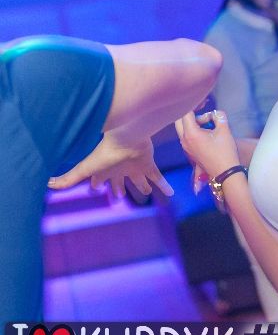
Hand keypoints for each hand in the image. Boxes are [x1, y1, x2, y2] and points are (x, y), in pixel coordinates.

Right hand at [48, 134, 172, 197]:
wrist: (127, 138)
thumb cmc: (106, 152)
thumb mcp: (86, 168)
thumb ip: (69, 178)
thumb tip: (49, 184)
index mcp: (105, 170)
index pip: (100, 179)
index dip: (98, 184)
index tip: (96, 188)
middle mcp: (120, 169)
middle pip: (120, 181)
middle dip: (120, 188)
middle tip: (120, 196)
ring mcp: (135, 167)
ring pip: (139, 179)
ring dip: (143, 186)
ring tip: (148, 192)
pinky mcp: (148, 165)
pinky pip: (158, 178)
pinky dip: (164, 186)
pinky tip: (171, 193)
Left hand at [175, 110, 239, 180]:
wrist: (226, 173)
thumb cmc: (225, 152)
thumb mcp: (225, 130)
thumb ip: (219, 116)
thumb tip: (216, 113)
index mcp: (191, 134)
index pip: (186, 112)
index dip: (195, 104)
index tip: (205, 102)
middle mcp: (184, 140)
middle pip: (179, 120)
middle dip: (190, 112)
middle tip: (202, 108)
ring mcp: (185, 147)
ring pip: (182, 128)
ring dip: (193, 122)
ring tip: (209, 123)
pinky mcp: (189, 152)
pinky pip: (187, 136)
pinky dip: (194, 130)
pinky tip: (207, 132)